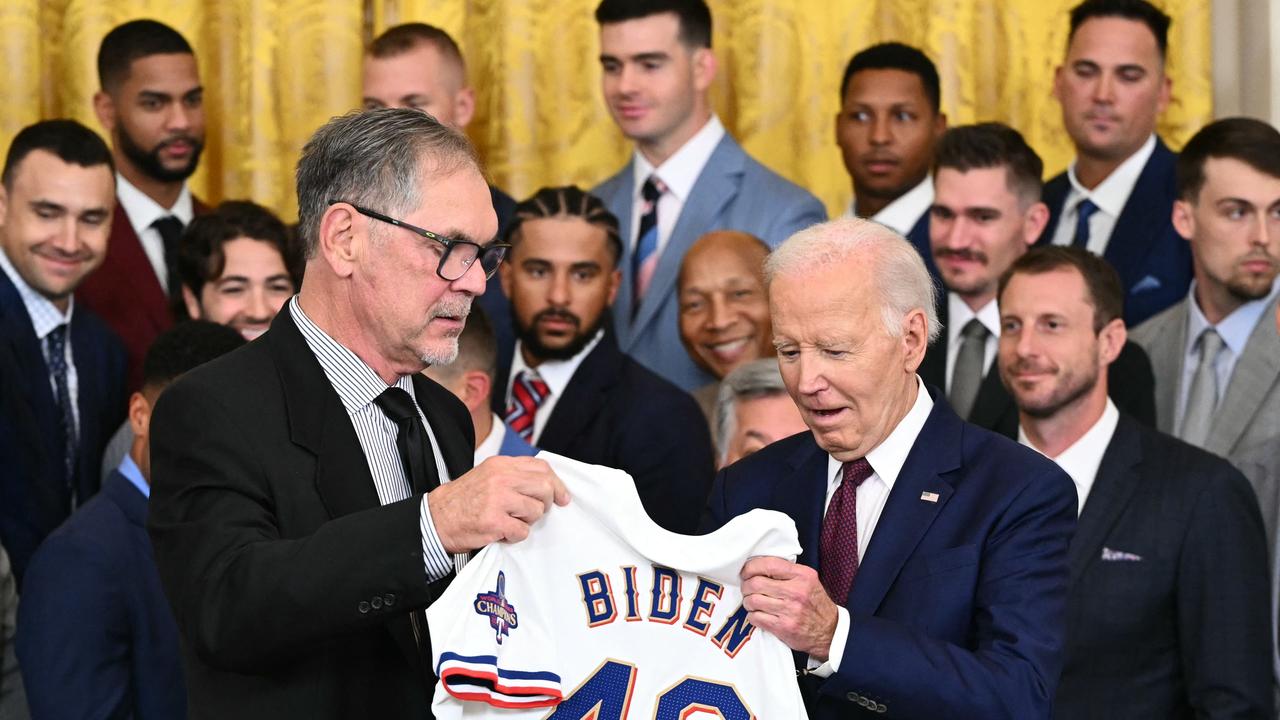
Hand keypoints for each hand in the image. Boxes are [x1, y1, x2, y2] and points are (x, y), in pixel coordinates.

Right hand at [426, 456, 569, 552]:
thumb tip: (548, 484)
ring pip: (536, 511)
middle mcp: (501, 478)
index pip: (542, 468)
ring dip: (527, 522)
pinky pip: (522, 532)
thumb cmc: (465, 499)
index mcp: (501, 464)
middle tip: (532, 513)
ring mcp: (498, 499)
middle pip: (544, 488)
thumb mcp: (488, 475)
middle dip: (545, 504)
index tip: (562, 497)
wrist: (437, 518)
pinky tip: (502, 532)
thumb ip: (515, 475)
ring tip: (510, 521)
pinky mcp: (494, 522)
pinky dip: (515, 536)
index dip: (557, 484)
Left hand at [740, 556, 838, 659]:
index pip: (768, 564)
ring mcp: (789, 611)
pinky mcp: (782, 627)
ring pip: (752, 600)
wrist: (829, 631)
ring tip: (752, 602)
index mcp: (802, 576)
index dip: (751, 567)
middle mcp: (795, 592)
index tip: (746, 571)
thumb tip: (758, 566)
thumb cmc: (815, 603)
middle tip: (747, 588)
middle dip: (746, 585)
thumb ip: (787, 571)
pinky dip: (752, 615)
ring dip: (748, 601)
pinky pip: (755, 618)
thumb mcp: (808, 580)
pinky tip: (758, 614)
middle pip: (755, 583)